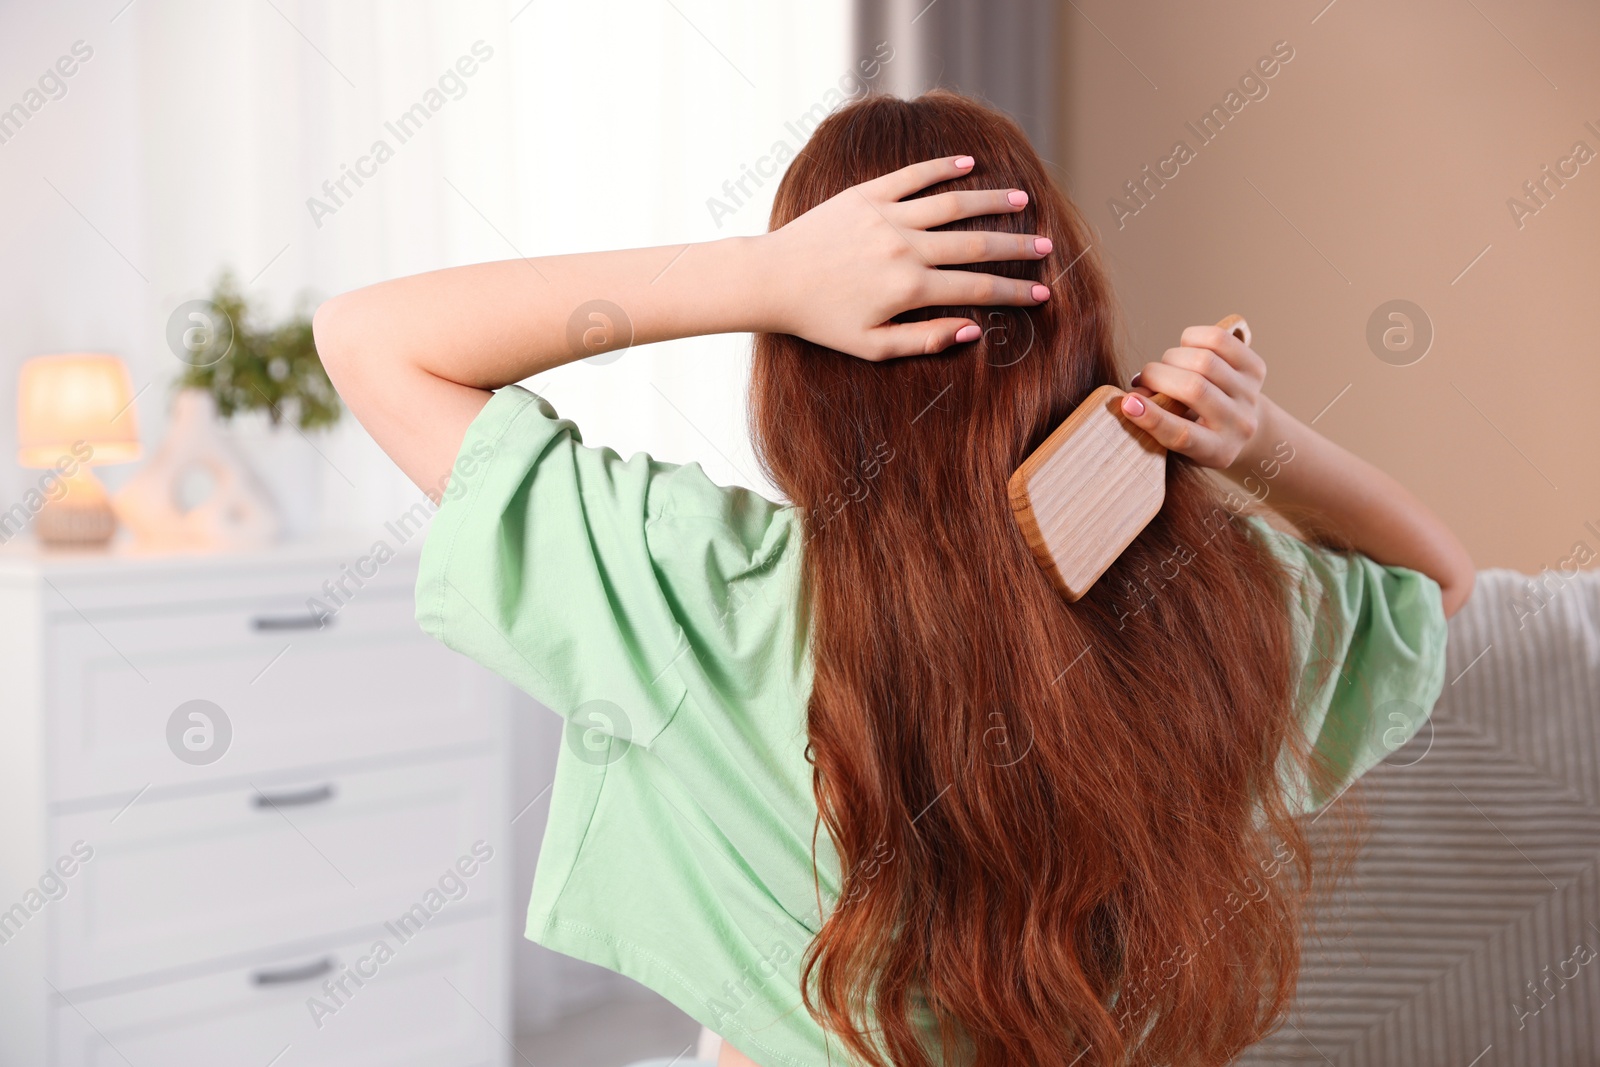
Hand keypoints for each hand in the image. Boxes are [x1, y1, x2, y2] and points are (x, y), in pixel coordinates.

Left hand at [756, 155, 1052, 360]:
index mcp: (909, 289)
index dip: (1013, 291)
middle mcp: (904, 248)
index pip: (976, 289)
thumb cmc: (821, 321)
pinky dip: (943, 168)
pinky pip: (912, 176)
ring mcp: (886, 216)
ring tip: (1022, 199)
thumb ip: (924, 340)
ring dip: (991, 200)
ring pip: (952, 203)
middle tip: (1047, 246)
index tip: (1043, 292)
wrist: (771, 280)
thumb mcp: (872, 347)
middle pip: (976, 244)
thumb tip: (973, 331)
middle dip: (1016, 246)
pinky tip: (969, 165)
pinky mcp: (866, 195)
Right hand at [1118, 323, 1267, 468]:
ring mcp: (1250, 394)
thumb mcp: (1177, 441)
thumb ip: (1156, 422)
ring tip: (1166, 367)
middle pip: (1194, 389)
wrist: (1242, 426)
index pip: (1183, 436)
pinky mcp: (1255, 368)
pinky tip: (1186, 351)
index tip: (1127, 403)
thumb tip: (1131, 399)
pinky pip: (1218, 340)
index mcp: (1216, 451)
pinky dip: (1191, 339)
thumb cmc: (1196, 432)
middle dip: (1158, 376)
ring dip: (1172, 358)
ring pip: (1204, 360)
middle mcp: (1239, 424)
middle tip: (1144, 379)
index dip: (1153, 418)